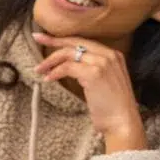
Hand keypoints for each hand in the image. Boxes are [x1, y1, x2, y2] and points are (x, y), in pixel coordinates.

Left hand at [32, 33, 148, 151]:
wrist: (122, 121)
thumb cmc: (111, 108)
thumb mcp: (104, 83)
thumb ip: (92, 71)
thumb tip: (68, 67)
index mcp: (113, 55)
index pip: (84, 42)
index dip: (64, 39)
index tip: (47, 38)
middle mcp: (109, 55)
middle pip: (75, 42)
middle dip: (54, 40)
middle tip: (36, 38)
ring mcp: (102, 63)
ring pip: (69, 53)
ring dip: (51, 61)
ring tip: (39, 70)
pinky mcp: (94, 73)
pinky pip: (68, 67)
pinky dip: (55, 72)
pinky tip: (48, 79)